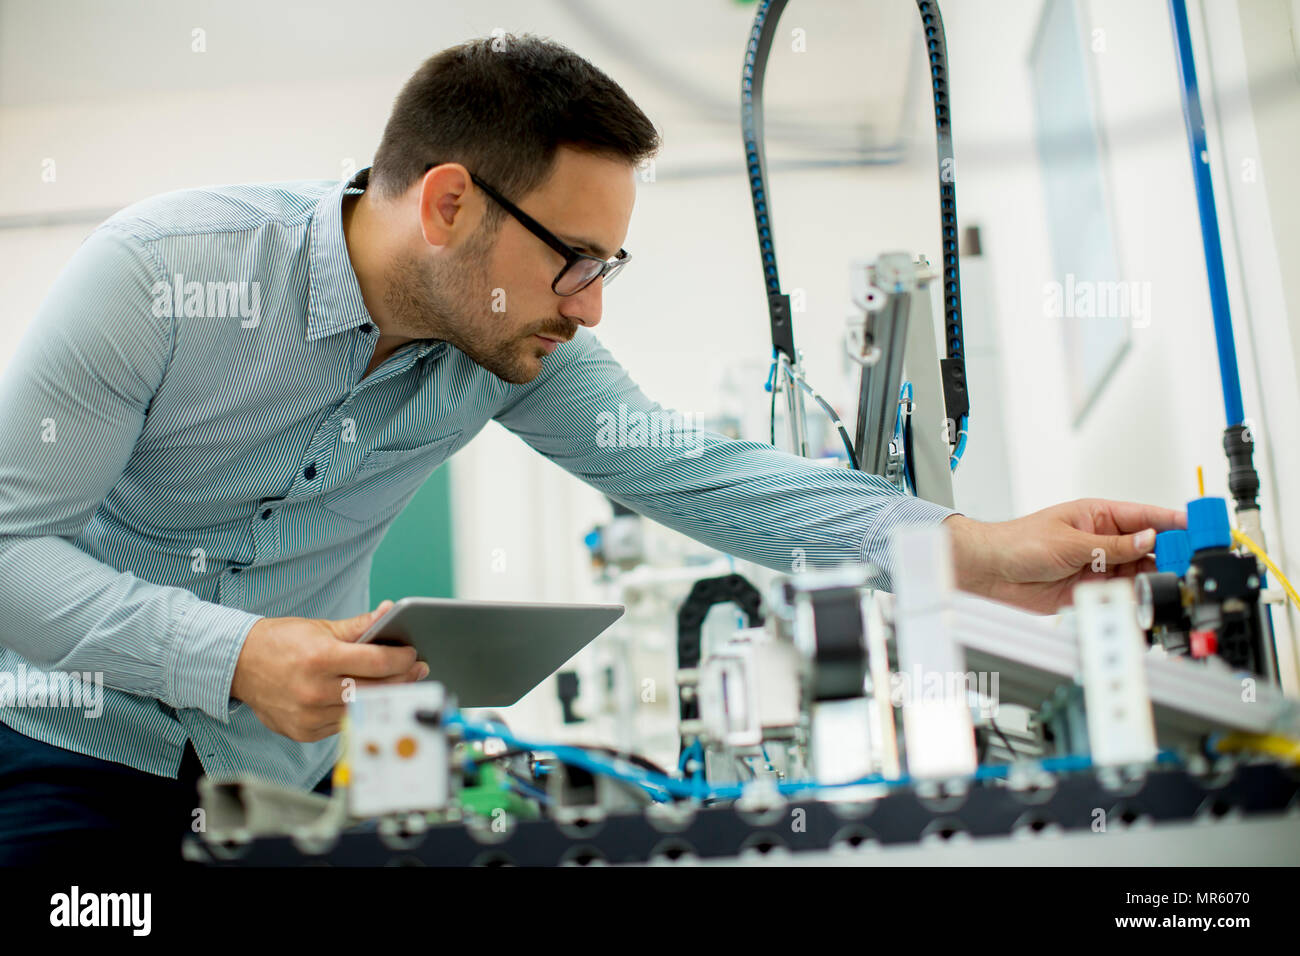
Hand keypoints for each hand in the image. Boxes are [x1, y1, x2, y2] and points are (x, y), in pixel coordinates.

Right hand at [229, 600, 429, 741]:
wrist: (239, 665)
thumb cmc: (281, 643)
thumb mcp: (321, 628)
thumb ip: (359, 626)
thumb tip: (390, 612)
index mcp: (320, 658)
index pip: (376, 662)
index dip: (402, 659)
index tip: (413, 654)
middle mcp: (314, 690)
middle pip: (375, 689)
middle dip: (402, 678)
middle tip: (417, 669)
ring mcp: (308, 715)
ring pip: (362, 710)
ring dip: (385, 697)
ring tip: (399, 683)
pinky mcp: (304, 732)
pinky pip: (343, 723)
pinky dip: (358, 710)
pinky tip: (367, 698)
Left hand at [943, 499, 1186, 613]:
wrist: (990, 571)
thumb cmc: (1019, 542)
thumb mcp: (1070, 542)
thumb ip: (1113, 546)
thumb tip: (1149, 539)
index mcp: (1098, 516)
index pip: (1145, 516)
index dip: (1173, 522)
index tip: (1198, 530)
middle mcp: (1102, 540)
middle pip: (1148, 547)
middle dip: (1170, 555)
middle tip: (1189, 566)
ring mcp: (1098, 564)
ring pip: (1139, 572)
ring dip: (1154, 578)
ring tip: (1170, 584)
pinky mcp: (1091, 588)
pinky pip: (1121, 592)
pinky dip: (1135, 597)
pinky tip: (1146, 599)